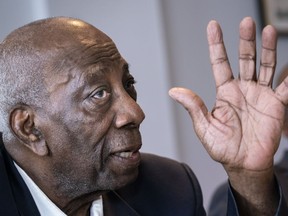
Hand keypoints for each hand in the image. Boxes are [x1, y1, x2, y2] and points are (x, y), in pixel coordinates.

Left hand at [169, 17, 284, 172]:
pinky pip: (285, 87)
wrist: (243, 164)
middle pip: (244, 59)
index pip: (220, 63)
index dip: (217, 45)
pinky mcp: (276, 105)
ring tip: (267, 30)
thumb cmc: (223, 148)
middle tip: (246, 22)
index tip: (213, 26)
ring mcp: (260, 95)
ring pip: (265, 66)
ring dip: (267, 48)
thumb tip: (174, 91)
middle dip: (245, 41)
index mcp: (225, 93)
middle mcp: (243, 90)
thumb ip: (194, 107)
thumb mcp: (204, 127)